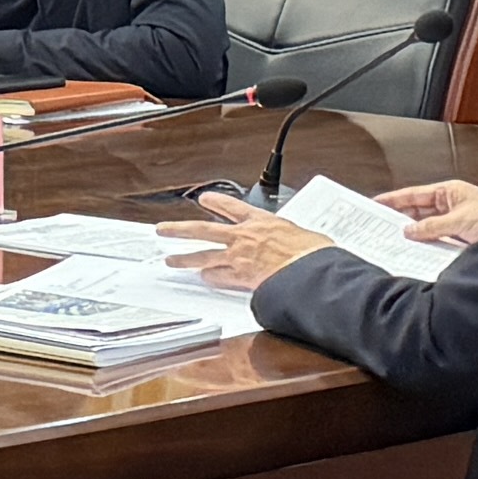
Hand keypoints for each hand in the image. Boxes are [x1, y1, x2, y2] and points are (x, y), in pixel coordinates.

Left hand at [163, 194, 318, 293]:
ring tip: (171, 260)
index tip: (205, 199)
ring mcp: (238, 257)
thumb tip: (303, 242)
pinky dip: (210, 279)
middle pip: (203, 230)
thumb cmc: (313, 253)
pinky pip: (218, 277)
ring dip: (185, 258)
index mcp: (262, 221)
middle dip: (180, 229)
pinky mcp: (239, 278)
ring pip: (203, 255)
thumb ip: (293, 237)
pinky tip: (203, 279)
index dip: (216, 202)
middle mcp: (244, 236)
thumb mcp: (305, 234)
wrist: (310, 271)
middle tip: (164, 228)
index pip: (232, 207)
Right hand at [383, 180, 477, 246]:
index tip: (375, 203)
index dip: (394, 199)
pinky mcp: (459, 233)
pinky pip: (436, 235)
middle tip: (379, 223)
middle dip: (400, 216)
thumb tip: (408, 231)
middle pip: (418, 209)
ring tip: (392, 236)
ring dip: (412, 230)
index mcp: (448, 191)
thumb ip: (431, 227)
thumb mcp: (457, 221)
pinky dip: (425, 239)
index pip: (414, 195)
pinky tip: (414, 245)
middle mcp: (449, 202)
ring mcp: (454, 218)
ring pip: (425, 223)